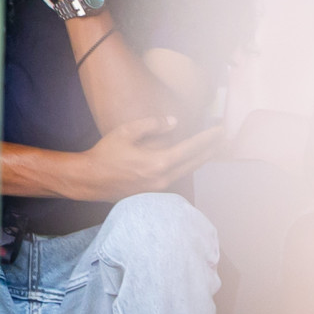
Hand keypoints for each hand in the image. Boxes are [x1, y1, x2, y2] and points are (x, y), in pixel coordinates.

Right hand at [74, 116, 223, 202]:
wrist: (90, 180)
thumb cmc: (105, 154)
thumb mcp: (125, 132)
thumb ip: (152, 125)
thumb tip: (174, 122)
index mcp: (158, 162)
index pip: (190, 149)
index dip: (207, 138)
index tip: (220, 129)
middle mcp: (163, 178)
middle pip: (195, 163)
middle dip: (211, 150)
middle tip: (224, 139)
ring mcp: (158, 187)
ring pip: (187, 171)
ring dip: (201, 159)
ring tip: (212, 149)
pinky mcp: (153, 191)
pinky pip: (176, 176)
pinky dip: (187, 166)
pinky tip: (190, 160)